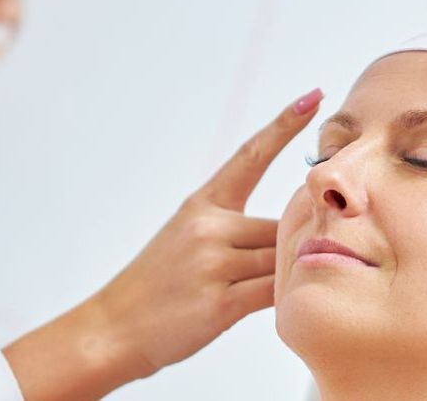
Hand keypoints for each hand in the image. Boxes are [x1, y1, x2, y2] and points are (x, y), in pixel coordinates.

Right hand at [2, 87, 325, 400]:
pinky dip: (287, 298)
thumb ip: (235, 228)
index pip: (250, 155)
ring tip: (279, 291)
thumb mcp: (187, 238)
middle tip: (297, 260)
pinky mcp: (220, 303)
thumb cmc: (156, 286)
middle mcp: (207, 226)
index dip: (284, 125)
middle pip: (281, 225)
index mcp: (201, 203)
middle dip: (295, 242)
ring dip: (291, 273)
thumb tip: (293, 224)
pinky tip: (288, 306)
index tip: (313, 96)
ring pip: (282, 259)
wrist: (112, 329)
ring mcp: (213, 264)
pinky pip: (274, 293)